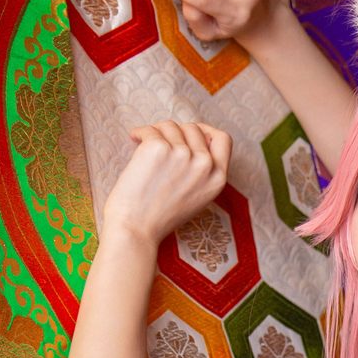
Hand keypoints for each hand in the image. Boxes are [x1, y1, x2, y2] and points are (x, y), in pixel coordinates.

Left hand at [102, 120, 231, 245]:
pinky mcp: (159, 148)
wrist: (136, 230)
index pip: (223, 139)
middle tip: (159, 144)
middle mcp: (204, 165)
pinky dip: (140, 133)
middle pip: (193, 129)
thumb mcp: (196, 198)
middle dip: (175, 133)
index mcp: (218, 179)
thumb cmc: (160, 218)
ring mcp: (183, 155)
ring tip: (144, 152)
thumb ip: (202, 172)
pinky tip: (134, 142)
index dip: (206, 131)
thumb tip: (192, 141)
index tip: (189, 134)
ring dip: (156, 134)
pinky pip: (150, 130)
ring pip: (170, 126)